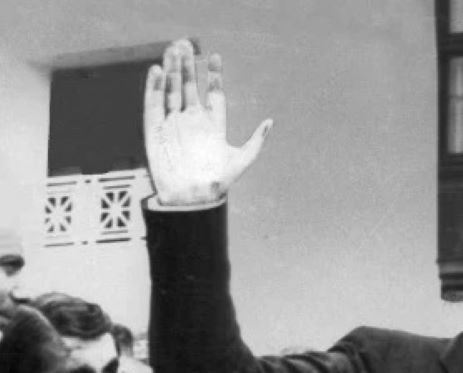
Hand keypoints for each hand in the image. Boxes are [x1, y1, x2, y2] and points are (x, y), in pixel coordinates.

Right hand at [144, 39, 271, 205]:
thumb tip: (270, 121)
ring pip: (171, 90)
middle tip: (186, 43)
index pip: (213, 93)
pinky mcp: (155, 130)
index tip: (215, 56)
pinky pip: (153, 104)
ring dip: (172, 70)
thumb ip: (256, 141)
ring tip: (173, 49)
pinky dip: (154, 88)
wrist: (192, 198)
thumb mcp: (242, 160)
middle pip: (189, 86)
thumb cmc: (218, 182)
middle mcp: (192, 121)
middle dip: (188, 66)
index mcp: (213, 124)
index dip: (214, 75)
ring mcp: (173, 123)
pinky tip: (158, 71)